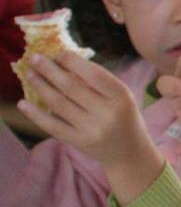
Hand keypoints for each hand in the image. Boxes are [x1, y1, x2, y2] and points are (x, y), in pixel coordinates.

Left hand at [18, 52, 156, 168]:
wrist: (130, 153)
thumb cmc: (124, 117)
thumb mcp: (121, 97)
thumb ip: (98, 82)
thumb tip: (64, 63)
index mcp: (121, 97)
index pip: (94, 75)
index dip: (73, 62)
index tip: (58, 53)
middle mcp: (107, 113)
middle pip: (72, 87)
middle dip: (50, 70)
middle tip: (35, 59)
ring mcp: (92, 129)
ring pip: (59, 104)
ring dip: (41, 86)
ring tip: (30, 75)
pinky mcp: (79, 142)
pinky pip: (53, 126)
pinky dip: (36, 114)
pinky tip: (23, 103)